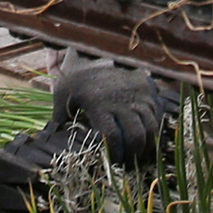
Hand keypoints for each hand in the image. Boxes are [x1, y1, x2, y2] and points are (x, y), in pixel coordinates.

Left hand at [52, 48, 176, 162]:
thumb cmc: (75, 76)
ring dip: (147, 143)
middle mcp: (121, 99)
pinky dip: (155, 127)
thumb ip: (60, 119)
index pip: (113, 137)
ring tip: (139, 152)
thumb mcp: (62, 96)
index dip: (115, 154)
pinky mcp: (147, 87)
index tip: (112, 163)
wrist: (95, 49)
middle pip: (136, 134)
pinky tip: (148, 135)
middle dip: (133, 153)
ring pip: (151, 125)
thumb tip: (55, 141)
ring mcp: (137, 93)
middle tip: (128, 162)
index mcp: (99, 104)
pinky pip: (158, 112)